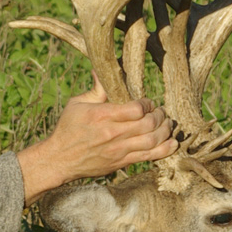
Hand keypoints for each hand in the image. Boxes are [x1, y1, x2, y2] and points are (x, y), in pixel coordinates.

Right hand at [15, 80, 177, 203]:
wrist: (58, 160)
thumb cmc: (67, 130)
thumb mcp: (76, 105)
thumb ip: (96, 90)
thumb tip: (101, 69)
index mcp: (102, 116)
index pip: (136, 109)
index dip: (147, 103)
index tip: (146, 102)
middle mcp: (112, 134)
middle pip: (148, 124)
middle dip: (159, 115)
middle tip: (160, 112)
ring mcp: (118, 150)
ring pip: (153, 140)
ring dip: (165, 130)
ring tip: (166, 124)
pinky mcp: (121, 162)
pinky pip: (149, 157)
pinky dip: (165, 150)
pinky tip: (172, 143)